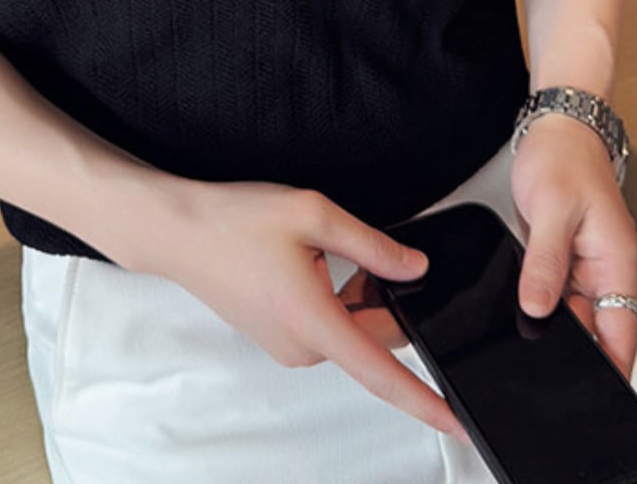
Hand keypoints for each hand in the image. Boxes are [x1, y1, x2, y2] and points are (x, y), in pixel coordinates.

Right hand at [130, 176, 472, 442]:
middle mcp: (301, 347)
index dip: (426, 401)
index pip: (383, 373)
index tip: (459, 422)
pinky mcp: (277, 338)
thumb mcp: (312, 214)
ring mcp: (287, 347)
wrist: (177, 231)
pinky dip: (332, 299)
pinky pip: (324, 326)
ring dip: (353, 295)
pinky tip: (308, 261)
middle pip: (371, 338)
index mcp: (313, 322)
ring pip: (348, 330)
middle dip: (382, 299)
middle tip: (349, 248)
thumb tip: (414, 267)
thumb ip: (372, 245)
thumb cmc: (233, 221)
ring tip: (315, 249)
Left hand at [510, 113, 636, 379]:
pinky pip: (551, 291)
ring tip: (522, 320)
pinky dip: (536, 298)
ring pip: (567, 312)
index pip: (621, 336)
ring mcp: (582, 265)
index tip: (593, 399)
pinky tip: (518, 297)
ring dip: (547, 320)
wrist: (556, 128)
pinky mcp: (560, 257)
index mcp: (617, 265)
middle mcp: (604, 271)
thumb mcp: (552, 211)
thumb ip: (545, 263)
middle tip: (535, 358)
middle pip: (592, 329)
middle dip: (568, 348)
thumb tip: (538, 310)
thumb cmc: (565, 158)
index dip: (609, 371)